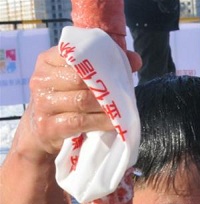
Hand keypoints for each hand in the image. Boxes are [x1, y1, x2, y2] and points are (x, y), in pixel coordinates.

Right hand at [24, 47, 141, 156]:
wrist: (42, 131)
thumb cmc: (66, 100)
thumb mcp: (78, 80)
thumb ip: (103, 66)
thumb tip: (136, 59)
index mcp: (47, 61)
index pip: (74, 54)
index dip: (99, 61)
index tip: (118, 69)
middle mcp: (41, 79)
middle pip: (79, 79)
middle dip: (104, 87)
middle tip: (123, 94)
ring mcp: (42, 103)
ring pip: (81, 101)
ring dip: (105, 106)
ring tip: (120, 109)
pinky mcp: (48, 126)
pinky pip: (80, 122)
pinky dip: (100, 122)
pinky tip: (112, 123)